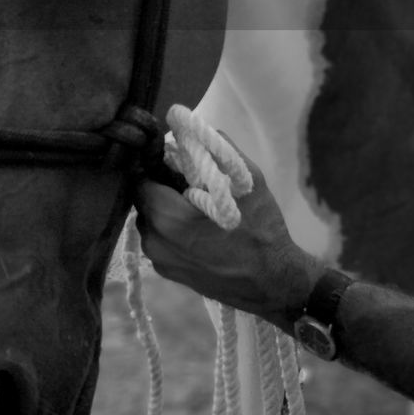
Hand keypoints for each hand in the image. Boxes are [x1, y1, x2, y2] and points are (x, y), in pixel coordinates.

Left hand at [135, 144, 324, 329]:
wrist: (273, 284)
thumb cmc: (261, 231)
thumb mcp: (247, 181)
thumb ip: (218, 150)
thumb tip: (196, 130)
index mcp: (167, 216)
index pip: (140, 179)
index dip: (155, 166)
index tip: (175, 163)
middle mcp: (155, 241)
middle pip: (143, 200)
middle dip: (161, 187)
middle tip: (188, 183)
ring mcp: (159, 261)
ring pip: (150, 221)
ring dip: (165, 210)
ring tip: (194, 206)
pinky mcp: (168, 274)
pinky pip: (159, 240)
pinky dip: (170, 230)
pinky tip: (197, 228)